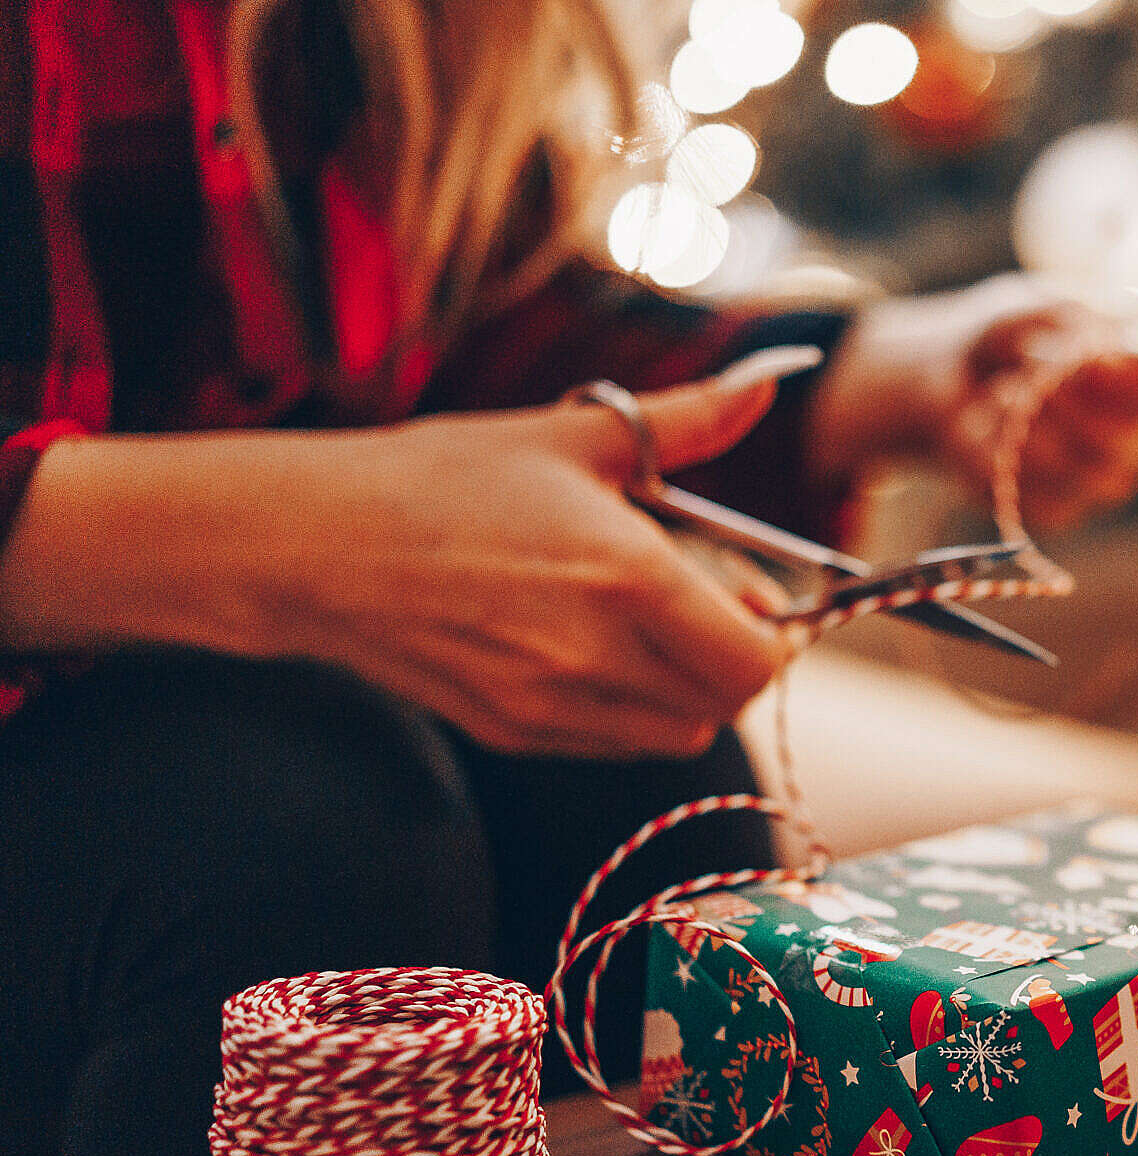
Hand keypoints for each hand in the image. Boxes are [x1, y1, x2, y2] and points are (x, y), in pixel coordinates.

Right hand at [0, 368, 798, 758]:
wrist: (314, 544)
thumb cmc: (444, 478)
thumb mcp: (574, 435)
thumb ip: (688, 420)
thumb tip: (769, 381)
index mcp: (628, 577)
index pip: (753, 660)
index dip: (774, 637)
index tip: (757, 598)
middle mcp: (597, 656)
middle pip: (723, 703)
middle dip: (736, 661)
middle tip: (714, 608)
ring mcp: (552, 706)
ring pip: (673, 732)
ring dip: (686, 688)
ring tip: (649, 624)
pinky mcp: (514, 733)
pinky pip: (612, 742)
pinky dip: (630, 708)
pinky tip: (594, 648)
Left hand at [808, 275, 1137, 533]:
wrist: (944, 375)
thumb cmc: (1009, 334)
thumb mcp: (1036, 306)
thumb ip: (1075, 323)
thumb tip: (1105, 354)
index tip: (1101, 359)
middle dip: (1085, 405)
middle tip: (1033, 366)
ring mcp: (1107, 478)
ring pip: (1099, 477)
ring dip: (1040, 427)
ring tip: (1004, 389)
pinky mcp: (1059, 508)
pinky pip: (1047, 498)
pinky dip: (1005, 456)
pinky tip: (988, 425)